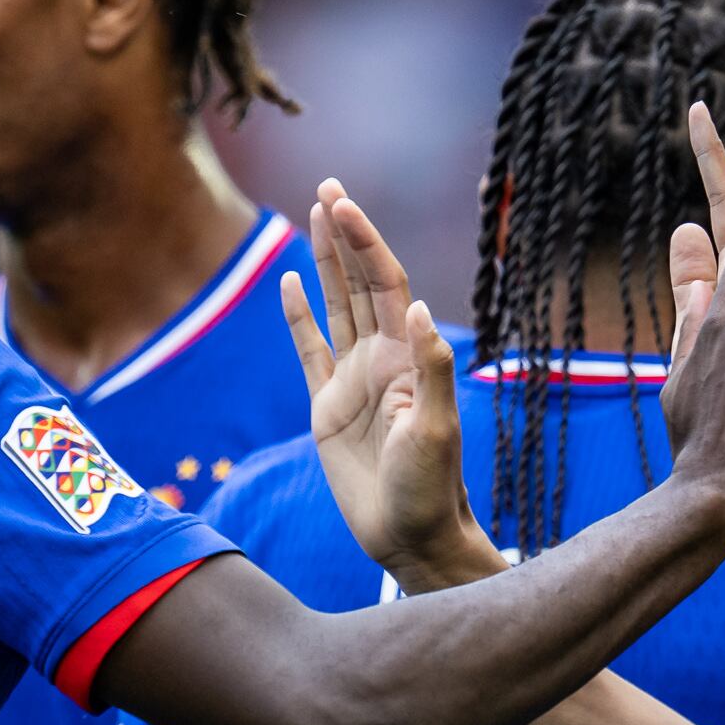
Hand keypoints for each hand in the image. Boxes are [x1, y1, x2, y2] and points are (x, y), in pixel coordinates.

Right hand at [286, 181, 499, 587]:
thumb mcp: (436, 429)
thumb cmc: (431, 487)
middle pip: (358, 283)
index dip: (364, 242)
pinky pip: (310, 352)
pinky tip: (288, 285)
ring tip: (312, 217)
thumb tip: (412, 306)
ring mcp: (353, 381)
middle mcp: (380, 360)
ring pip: (334, 307)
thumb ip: (430, 367)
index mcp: (406, 357)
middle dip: (344, 236)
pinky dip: (298, 318)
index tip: (341, 204)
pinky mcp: (327, 408)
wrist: (410, 536)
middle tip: (328, 188)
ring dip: (324, 264)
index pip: (384, 284)